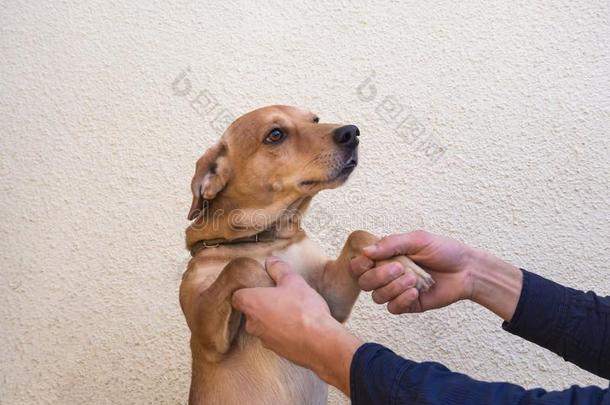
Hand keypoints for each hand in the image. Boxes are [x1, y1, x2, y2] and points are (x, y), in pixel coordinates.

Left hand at [232, 257, 360, 394]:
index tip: (260, 287)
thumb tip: (270, 261)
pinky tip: (298, 326)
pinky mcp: (276, 351)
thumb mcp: (293, 281)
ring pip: (263, 325)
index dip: (247, 290)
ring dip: (273, 319)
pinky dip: (283, 332)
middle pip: (250, 311)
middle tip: (280, 297)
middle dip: (262, 304)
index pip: (237, 297)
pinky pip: (275, 337)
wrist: (320, 342)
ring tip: (292, 312)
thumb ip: (279, 269)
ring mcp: (264, 339)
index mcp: (252, 303)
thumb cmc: (304, 309)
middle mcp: (252, 323)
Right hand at [350, 230, 522, 319]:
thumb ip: (390, 244)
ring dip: (393, 287)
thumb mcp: (417, 240)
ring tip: (413, 279)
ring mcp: (396, 291)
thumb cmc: (444, 250)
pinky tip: (415, 292)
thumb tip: (365, 251)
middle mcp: (387, 275)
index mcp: (386, 257)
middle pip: (364, 282)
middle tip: (399, 267)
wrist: (467, 270)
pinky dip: (401, 300)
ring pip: (377, 297)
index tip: (372, 260)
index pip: (359, 265)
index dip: (360, 265)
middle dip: (378, 276)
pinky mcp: (408, 305)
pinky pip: (393, 308)